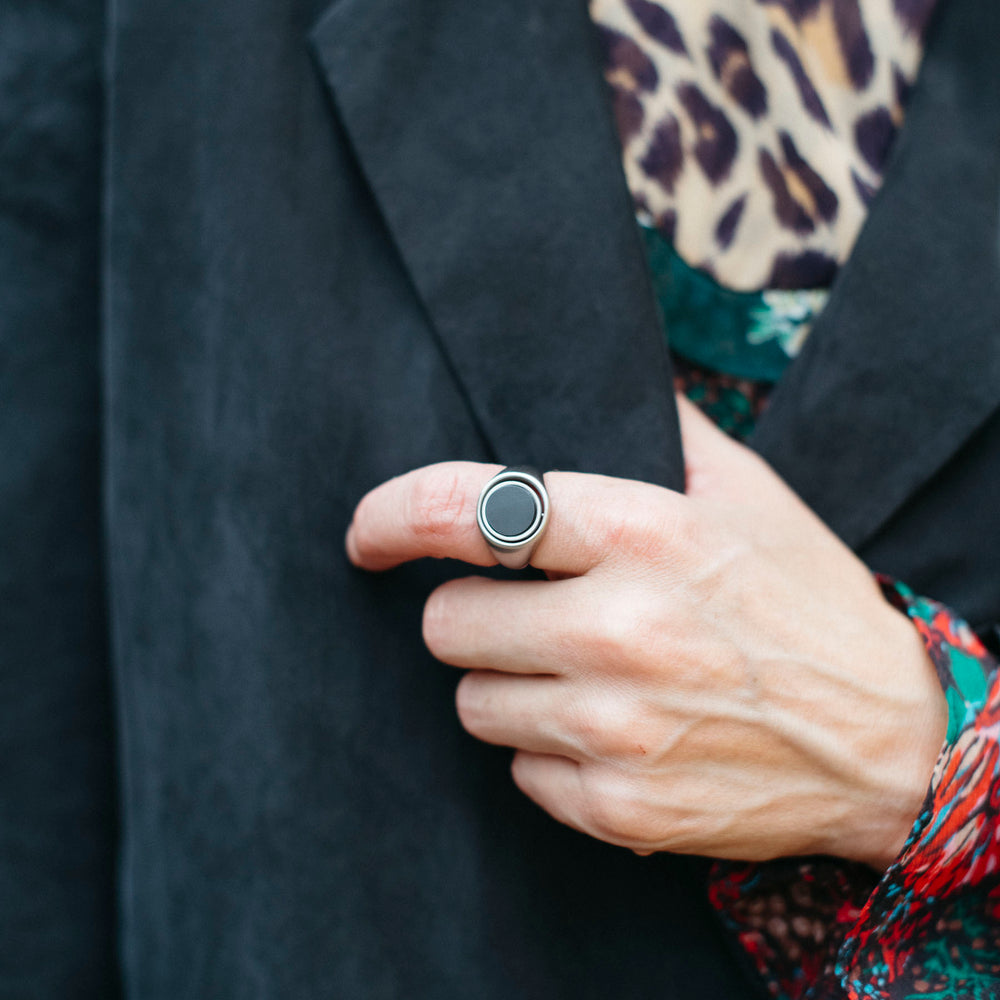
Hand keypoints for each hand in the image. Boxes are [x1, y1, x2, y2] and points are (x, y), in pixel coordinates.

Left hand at [346, 396, 947, 868]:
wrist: (888, 739)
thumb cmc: (807, 601)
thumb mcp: (748, 492)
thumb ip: (661, 428)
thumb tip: (597, 368)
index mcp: (643, 534)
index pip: (469, 510)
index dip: (392, 516)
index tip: (368, 533)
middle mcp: (621, 630)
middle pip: (446, 622)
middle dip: (475, 615)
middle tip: (533, 615)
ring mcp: (617, 729)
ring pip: (473, 704)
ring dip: (511, 686)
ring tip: (584, 675)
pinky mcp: (619, 808)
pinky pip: (520, 774)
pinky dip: (551, 753)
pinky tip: (614, 734)